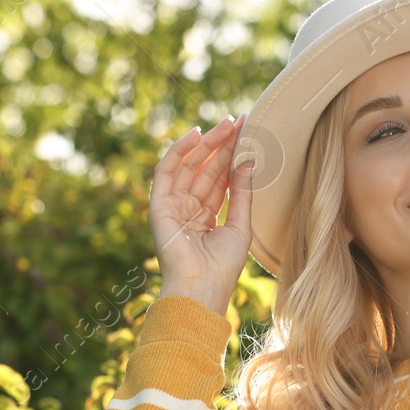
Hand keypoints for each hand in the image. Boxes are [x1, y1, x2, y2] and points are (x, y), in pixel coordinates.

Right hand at [148, 114, 254, 312]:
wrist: (201, 287)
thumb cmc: (223, 266)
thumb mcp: (240, 225)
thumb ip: (242, 192)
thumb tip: (250, 160)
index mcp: (206, 216)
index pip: (220, 179)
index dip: (234, 156)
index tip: (250, 134)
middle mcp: (188, 208)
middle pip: (206, 169)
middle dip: (222, 145)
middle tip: (240, 121)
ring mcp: (172, 206)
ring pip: (189, 166)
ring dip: (206, 144)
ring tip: (226, 125)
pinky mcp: (158, 205)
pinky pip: (166, 171)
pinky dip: (179, 151)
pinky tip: (196, 135)